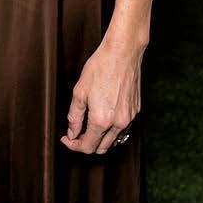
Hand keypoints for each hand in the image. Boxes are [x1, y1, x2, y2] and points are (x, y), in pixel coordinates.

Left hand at [60, 40, 142, 154]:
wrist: (122, 53)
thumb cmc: (100, 67)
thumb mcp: (79, 91)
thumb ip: (74, 116)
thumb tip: (72, 133)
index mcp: (102, 120)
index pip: (88, 147)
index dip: (74, 146)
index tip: (67, 139)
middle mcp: (118, 123)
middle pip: (101, 148)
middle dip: (87, 144)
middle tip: (76, 134)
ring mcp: (129, 118)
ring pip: (114, 141)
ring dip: (100, 139)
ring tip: (88, 127)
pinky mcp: (136, 111)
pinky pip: (123, 129)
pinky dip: (111, 130)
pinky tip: (103, 120)